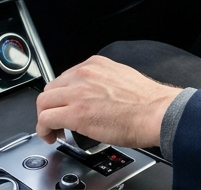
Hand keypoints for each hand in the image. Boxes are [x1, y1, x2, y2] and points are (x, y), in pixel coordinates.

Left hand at [35, 56, 181, 148]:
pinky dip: (43, 129)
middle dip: (51, 106)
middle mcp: (83, 74)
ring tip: (53, 130)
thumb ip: (103, 82)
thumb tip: (95, 96)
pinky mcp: (75, 112)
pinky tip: (51, 136)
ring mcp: (77, 92)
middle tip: (57, 120)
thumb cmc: (147, 102)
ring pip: (44, 102)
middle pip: (50, 88)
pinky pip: (45, 119)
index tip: (65, 105)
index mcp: (96, 65)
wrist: (156, 112)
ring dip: (45, 117)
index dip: (62, 96)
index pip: (65, 78)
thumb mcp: (122, 79)